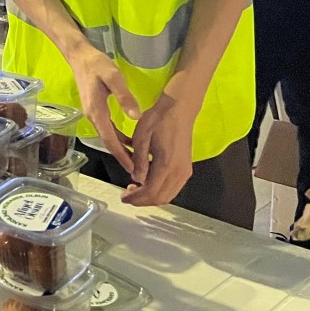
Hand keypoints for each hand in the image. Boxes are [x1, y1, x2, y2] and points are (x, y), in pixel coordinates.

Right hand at [67, 43, 140, 173]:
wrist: (80, 56)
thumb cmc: (97, 65)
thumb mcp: (114, 77)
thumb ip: (125, 96)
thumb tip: (136, 117)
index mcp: (97, 112)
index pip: (110, 140)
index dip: (121, 155)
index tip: (132, 168)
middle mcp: (93, 116)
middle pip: (108, 142)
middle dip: (122, 156)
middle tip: (138, 170)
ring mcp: (92, 113)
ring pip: (107, 136)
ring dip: (120, 148)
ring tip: (136, 160)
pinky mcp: (95, 109)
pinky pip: (107, 128)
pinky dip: (118, 138)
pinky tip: (129, 141)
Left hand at [121, 91, 197, 206]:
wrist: (179, 109)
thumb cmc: (158, 119)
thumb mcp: (141, 137)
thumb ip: (138, 161)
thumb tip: (136, 179)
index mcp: (166, 165)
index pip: (150, 192)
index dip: (135, 198)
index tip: (123, 197)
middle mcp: (179, 172)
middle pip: (161, 198)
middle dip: (142, 200)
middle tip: (127, 195)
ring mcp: (185, 171)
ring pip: (168, 195)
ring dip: (151, 197)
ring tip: (135, 189)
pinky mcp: (186, 168)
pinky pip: (173, 188)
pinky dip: (160, 190)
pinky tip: (148, 181)